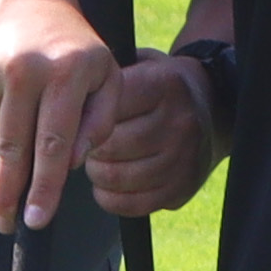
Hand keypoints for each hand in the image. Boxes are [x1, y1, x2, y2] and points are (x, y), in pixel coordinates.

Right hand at [0, 0, 122, 232]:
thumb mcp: (104, 73)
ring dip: (12, 149)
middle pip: (15, 151)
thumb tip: (70, 165)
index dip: (45, 187)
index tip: (38, 221)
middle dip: (11, 195)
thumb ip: (99, 122)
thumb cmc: (72, 41)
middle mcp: (21, 72)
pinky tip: (8, 101)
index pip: (53, 144)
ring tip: (27, 115)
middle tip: (10, 225)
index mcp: (63, 72)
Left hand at [83, 50, 220, 214]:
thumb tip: (60, 105)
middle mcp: (179, 122)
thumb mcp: (140, 65)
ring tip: (97, 160)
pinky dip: (109, 197)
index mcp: (165, 85)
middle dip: (86, 148)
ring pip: (117, 177)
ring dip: (96, 173)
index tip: (74, 117)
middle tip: (82, 144)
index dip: (83, 116)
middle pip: (111, 145)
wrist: (210, 109)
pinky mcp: (181, 189)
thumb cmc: (156, 88)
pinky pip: (131, 204)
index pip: (109, 105)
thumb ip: (106, 79)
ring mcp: (183, 159)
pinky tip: (109, 184)